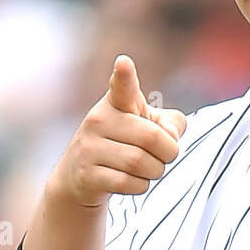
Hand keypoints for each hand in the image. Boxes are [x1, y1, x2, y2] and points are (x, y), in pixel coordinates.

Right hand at [48, 55, 187, 208]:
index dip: (124, 75)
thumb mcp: (146, 127)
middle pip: (152, 138)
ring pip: (141, 164)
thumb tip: (171, 135)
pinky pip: (129, 183)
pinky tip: (131, 180)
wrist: (78, 176)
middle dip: (169, 153)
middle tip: (164, 156)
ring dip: (155, 171)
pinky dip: (140, 186)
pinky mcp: (87, 174)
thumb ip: (170, 124)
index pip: (122, 87)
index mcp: (115, 103)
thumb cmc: (121, 144)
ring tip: (147, 169)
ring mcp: (89, 148)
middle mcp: (98, 120)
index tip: (124, 63)